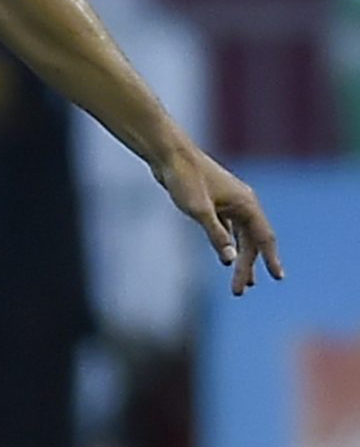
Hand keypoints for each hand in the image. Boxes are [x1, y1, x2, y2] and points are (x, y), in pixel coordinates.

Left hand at [153, 145, 283, 296]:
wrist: (169, 155)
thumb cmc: (184, 180)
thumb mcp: (199, 211)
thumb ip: (216, 235)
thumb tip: (231, 260)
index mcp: (246, 204)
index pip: (264, 238)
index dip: (271, 259)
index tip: (278, 278)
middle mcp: (243, 203)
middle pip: (251, 241)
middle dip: (247, 266)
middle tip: (239, 290)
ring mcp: (229, 202)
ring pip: (240, 236)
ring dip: (239, 258)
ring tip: (241, 282)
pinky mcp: (214, 202)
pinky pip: (228, 229)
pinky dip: (228, 244)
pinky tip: (226, 258)